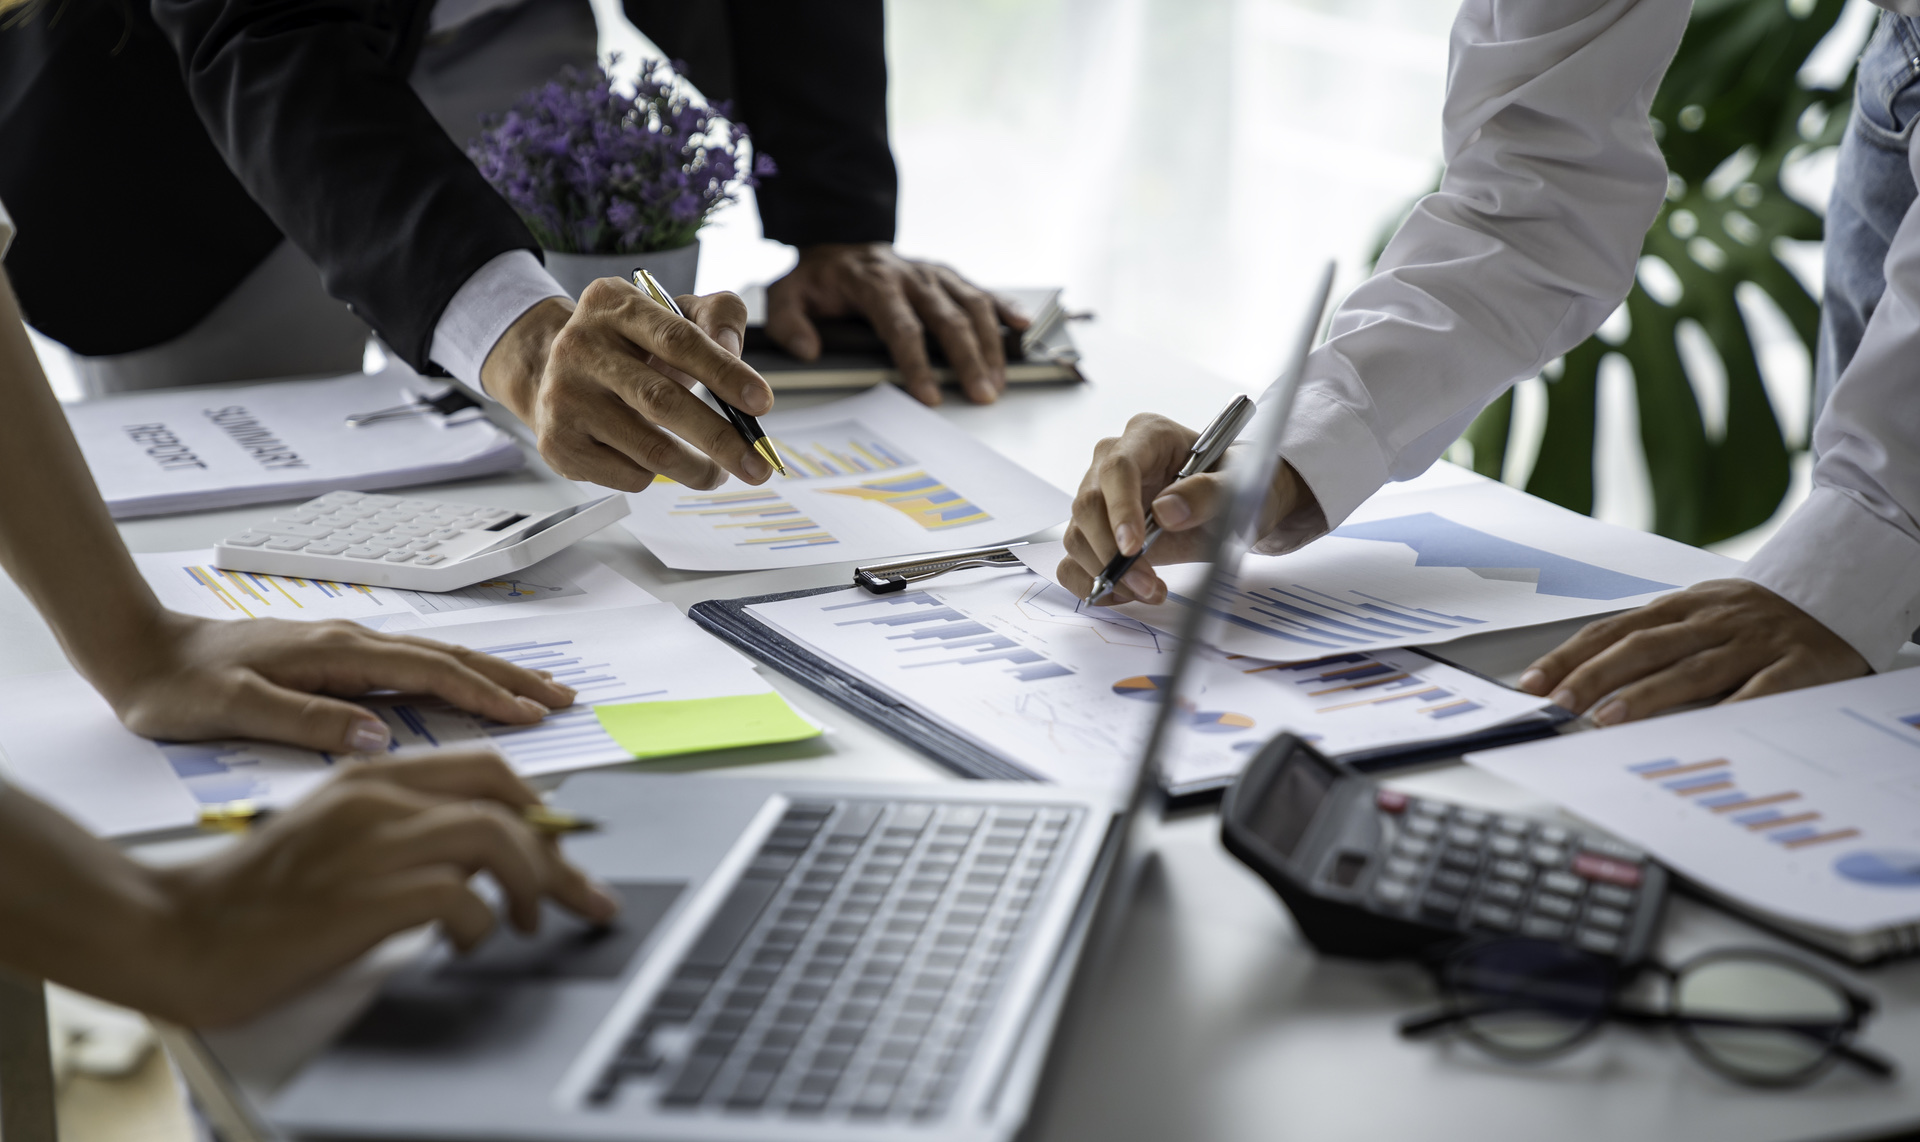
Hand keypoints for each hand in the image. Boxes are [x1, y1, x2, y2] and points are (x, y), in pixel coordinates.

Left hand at [95, 612, 577, 753]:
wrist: (136, 650)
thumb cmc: (175, 687)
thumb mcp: (232, 711)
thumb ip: (308, 722)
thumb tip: (380, 738)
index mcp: (336, 655)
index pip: (431, 673)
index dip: (485, 695)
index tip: (532, 716)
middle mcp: (352, 644)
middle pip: (451, 658)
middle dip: (511, 679)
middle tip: (564, 699)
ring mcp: (347, 649)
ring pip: (438, 659)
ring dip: (492, 676)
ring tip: (537, 694)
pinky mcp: (336, 661)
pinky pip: (415, 668)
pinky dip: (457, 678)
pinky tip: (470, 690)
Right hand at [138, 750, 617, 1025]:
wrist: (177, 930)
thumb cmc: (255, 898)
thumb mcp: (335, 837)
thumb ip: (400, 827)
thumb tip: (476, 854)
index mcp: (370, 775)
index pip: (485, 768)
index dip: (538, 806)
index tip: (562, 844)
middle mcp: (377, 798)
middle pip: (507, 797)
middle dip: (559, 849)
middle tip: (580, 893)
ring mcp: (372, 843)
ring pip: (497, 837)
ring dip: (532, 883)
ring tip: (529, 922)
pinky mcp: (365, 896)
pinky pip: (460, 896)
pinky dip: (482, 922)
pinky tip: (470, 941)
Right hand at [481, 283, 775, 491]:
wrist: (552, 372)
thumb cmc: (630, 346)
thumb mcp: (673, 313)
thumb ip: (717, 317)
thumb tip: (733, 352)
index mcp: (612, 305)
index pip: (677, 339)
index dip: (724, 372)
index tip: (763, 402)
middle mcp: (579, 348)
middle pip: (661, 401)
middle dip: (720, 439)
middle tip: (757, 464)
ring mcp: (563, 398)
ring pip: (649, 450)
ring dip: (697, 469)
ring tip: (719, 471)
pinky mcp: (559, 444)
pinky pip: (629, 474)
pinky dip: (657, 475)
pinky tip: (656, 460)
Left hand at [766, 243, 1027, 405]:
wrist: (840, 242)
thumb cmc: (820, 278)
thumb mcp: (788, 294)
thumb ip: (790, 322)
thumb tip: (808, 349)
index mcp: (874, 282)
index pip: (901, 325)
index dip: (917, 362)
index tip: (928, 394)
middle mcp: (911, 276)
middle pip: (948, 319)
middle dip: (968, 359)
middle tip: (981, 394)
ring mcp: (934, 275)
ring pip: (973, 306)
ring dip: (991, 345)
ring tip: (998, 382)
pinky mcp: (949, 278)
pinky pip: (983, 291)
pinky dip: (1005, 307)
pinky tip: (1022, 326)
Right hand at [1058, 413, 1308, 604]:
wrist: (1238, 505)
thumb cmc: (1239, 486)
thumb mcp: (1240, 486)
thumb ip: (1209, 493)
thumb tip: (1166, 511)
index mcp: (1148, 436)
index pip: (1118, 468)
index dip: (1120, 509)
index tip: (1133, 548)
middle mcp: (1113, 462)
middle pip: (1088, 504)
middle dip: (1111, 552)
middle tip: (1147, 585)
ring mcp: (1100, 497)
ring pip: (1077, 536)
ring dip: (1105, 573)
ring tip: (1149, 591)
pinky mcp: (1096, 531)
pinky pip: (1072, 559)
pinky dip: (1089, 582)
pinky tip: (1124, 593)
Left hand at [1517, 579, 1868, 723]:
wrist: (1837, 591)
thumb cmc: (1751, 615)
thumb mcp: (1697, 613)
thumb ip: (1652, 641)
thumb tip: (1585, 677)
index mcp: (1681, 607)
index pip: (1612, 630)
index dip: (1569, 656)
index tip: (1532, 682)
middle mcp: (1711, 621)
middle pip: (1642, 648)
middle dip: (1593, 676)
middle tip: (1557, 704)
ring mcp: (1752, 643)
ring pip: (1691, 669)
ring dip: (1645, 696)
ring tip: (1605, 719)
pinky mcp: (1796, 665)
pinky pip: (1761, 689)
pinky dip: (1732, 709)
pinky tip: (1703, 730)